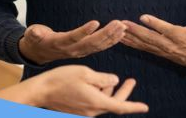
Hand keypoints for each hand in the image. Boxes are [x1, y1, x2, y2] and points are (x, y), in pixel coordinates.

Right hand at [19, 20, 126, 64]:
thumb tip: (34, 32)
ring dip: (112, 37)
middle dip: (106, 34)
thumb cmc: (36, 40)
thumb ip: (34, 33)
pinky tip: (121, 34)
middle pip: (91, 43)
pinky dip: (111, 41)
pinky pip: (99, 47)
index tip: (96, 22)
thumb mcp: (32, 35)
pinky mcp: (84, 51)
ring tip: (123, 27)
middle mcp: (72, 50)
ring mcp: (79, 52)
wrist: (38, 53)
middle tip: (118, 23)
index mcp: (60, 44)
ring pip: (98, 46)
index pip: (74, 38)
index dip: (84, 31)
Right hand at [31, 65, 148, 115]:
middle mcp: (92, 111)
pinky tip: (96, 83)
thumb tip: (115, 81)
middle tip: (131, 80)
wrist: (41, 91)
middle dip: (124, 92)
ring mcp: (84, 112)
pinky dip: (99, 94)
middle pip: (114, 103)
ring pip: (103, 102)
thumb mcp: (85, 73)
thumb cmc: (62, 79)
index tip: (145, 107)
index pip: (120, 106)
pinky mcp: (77, 111)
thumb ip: (103, 78)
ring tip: (109, 79)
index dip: (134, 106)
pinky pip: (94, 103)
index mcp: (96, 102)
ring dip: (109, 91)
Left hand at [121, 14, 185, 70]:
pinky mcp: (158, 53)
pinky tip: (121, 40)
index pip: (166, 30)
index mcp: (180, 37)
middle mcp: (169, 45)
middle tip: (122, 24)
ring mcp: (162, 50)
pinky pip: (143, 48)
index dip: (155, 24)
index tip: (143, 17)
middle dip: (135, 31)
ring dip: (130, 38)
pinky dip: (132, 44)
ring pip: (144, 44)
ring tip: (117, 31)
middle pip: (150, 38)